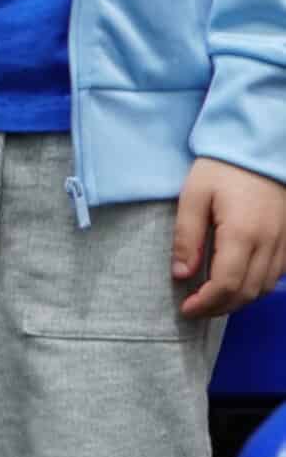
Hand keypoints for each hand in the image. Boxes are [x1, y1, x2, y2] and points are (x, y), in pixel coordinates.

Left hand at [173, 157, 285, 318]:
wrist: (259, 147)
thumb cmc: (222, 168)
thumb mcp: (194, 196)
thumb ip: (186, 237)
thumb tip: (182, 275)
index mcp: (241, 234)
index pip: (226, 285)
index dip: (205, 304)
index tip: (185, 309)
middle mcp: (268, 243)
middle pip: (247, 293)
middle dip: (219, 308)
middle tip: (196, 308)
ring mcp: (283, 242)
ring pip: (265, 288)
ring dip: (239, 300)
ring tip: (213, 299)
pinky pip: (277, 275)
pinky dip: (257, 287)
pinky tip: (238, 282)